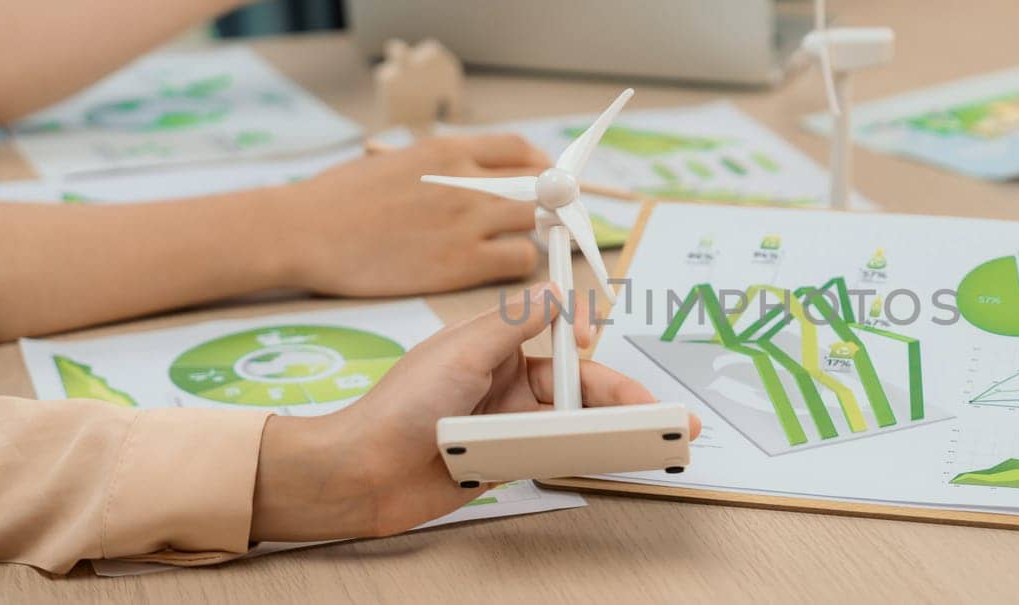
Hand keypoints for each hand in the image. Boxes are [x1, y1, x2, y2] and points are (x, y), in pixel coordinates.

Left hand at [250, 284, 700, 540]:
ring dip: (612, 426)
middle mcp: (507, 380)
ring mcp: (510, 421)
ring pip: (574, 420)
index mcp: (494, 344)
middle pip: (579, 384)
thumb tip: (555, 289)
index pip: (556, 333)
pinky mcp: (508, 459)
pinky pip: (557, 452)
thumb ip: (512, 322)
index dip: (582, 336)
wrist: (360, 474)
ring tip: (653, 436)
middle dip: (620, 395)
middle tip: (659, 410)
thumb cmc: (397, 408)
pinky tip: (614, 457)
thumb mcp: (459, 353)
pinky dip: (587, 454)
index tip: (593, 338)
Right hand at [275, 134, 551, 296]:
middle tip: (540, 218)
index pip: (519, 148)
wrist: (305, 231)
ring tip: (510, 242)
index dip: (540, 165)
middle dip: (546, 201)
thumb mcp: (396, 160)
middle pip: (538, 185)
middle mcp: (464, 181)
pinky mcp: (460, 263)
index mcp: (447, 150)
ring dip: (531, 233)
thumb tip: (474, 173)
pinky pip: (518, 260)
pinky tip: (498, 265)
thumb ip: (441, 165)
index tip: (542, 179)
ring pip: (534, 223)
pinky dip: (518, 262)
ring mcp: (465, 222)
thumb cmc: (337, 198)